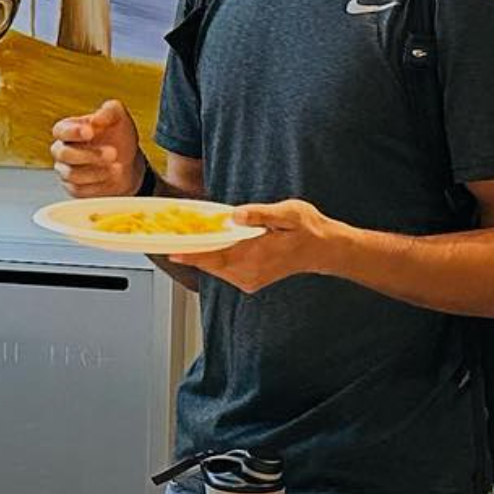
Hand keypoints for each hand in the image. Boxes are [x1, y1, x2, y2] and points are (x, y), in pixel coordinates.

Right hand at [49, 100, 143, 197]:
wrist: (129, 163)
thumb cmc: (119, 137)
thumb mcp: (119, 117)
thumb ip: (109, 111)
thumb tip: (97, 118)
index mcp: (69, 130)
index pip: (61, 130)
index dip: (73, 132)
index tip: (90, 132)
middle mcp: (63, 150)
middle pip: (64, 154)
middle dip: (89, 154)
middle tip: (113, 153)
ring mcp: (67, 171)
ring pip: (72, 174)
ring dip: (96, 171)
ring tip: (118, 167)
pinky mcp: (74, 188)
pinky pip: (80, 189)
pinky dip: (98, 184)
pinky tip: (111, 177)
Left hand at [169, 199, 341, 291]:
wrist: (323, 250)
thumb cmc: (307, 228)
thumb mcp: (288, 212)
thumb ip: (260, 214)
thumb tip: (236, 215)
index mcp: (257, 255)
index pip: (217, 256)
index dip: (192, 253)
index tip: (172, 251)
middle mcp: (250, 272)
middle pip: (211, 263)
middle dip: (191, 251)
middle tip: (170, 238)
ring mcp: (249, 279)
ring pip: (216, 268)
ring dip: (201, 255)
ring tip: (185, 239)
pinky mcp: (249, 281)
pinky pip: (224, 270)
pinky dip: (213, 258)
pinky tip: (209, 245)